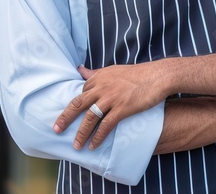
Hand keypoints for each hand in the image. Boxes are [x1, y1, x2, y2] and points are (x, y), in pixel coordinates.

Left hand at [53, 60, 171, 150]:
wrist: (159, 76)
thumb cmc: (139, 74)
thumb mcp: (114, 70)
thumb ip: (96, 73)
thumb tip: (79, 69)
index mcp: (100, 76)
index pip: (82, 92)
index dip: (76, 105)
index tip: (70, 116)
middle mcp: (102, 86)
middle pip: (78, 104)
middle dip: (65, 118)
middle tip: (56, 129)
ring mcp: (112, 98)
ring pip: (89, 118)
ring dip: (81, 133)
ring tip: (76, 145)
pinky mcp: (122, 108)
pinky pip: (105, 125)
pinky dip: (98, 137)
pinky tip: (93, 145)